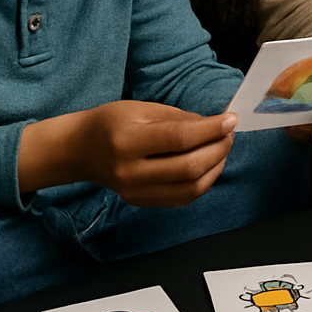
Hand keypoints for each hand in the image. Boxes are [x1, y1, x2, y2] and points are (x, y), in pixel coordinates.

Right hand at [55, 101, 234, 206]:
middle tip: (229, 133)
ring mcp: (135, 192)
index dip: (211, 130)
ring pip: (190, 188)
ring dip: (215, 167)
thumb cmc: (110, 123)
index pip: (179, 139)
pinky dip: (202, 182)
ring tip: (221, 147)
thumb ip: (179, 118)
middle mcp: (130, 172)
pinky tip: (208, 164)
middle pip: (188, 168)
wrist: (79, 150)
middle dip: (218, 149)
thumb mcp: (141, 109)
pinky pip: (182, 198)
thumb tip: (214, 125)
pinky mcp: (141, 202)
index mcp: (127, 142)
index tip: (231, 119)